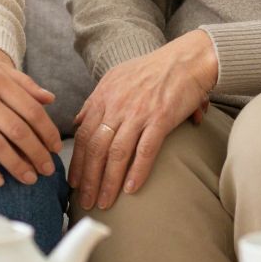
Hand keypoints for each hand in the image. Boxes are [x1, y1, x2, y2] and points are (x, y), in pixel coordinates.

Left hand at [69, 30, 218, 210]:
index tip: (73, 182)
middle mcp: (117, 105)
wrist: (186, 59)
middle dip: (88, 178)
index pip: (84, 134)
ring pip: (116, 153)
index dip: (77, 161)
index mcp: (104, 96)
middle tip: (84, 201)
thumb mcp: (116, 77)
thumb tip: (79, 120)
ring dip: (108, 181)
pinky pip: (145, 150)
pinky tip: (131, 189)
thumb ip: (96, 100)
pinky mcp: (161, 119)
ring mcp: (138, 113)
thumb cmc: (153, 69)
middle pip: (95, 147)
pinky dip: (137, 171)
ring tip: (104, 202)